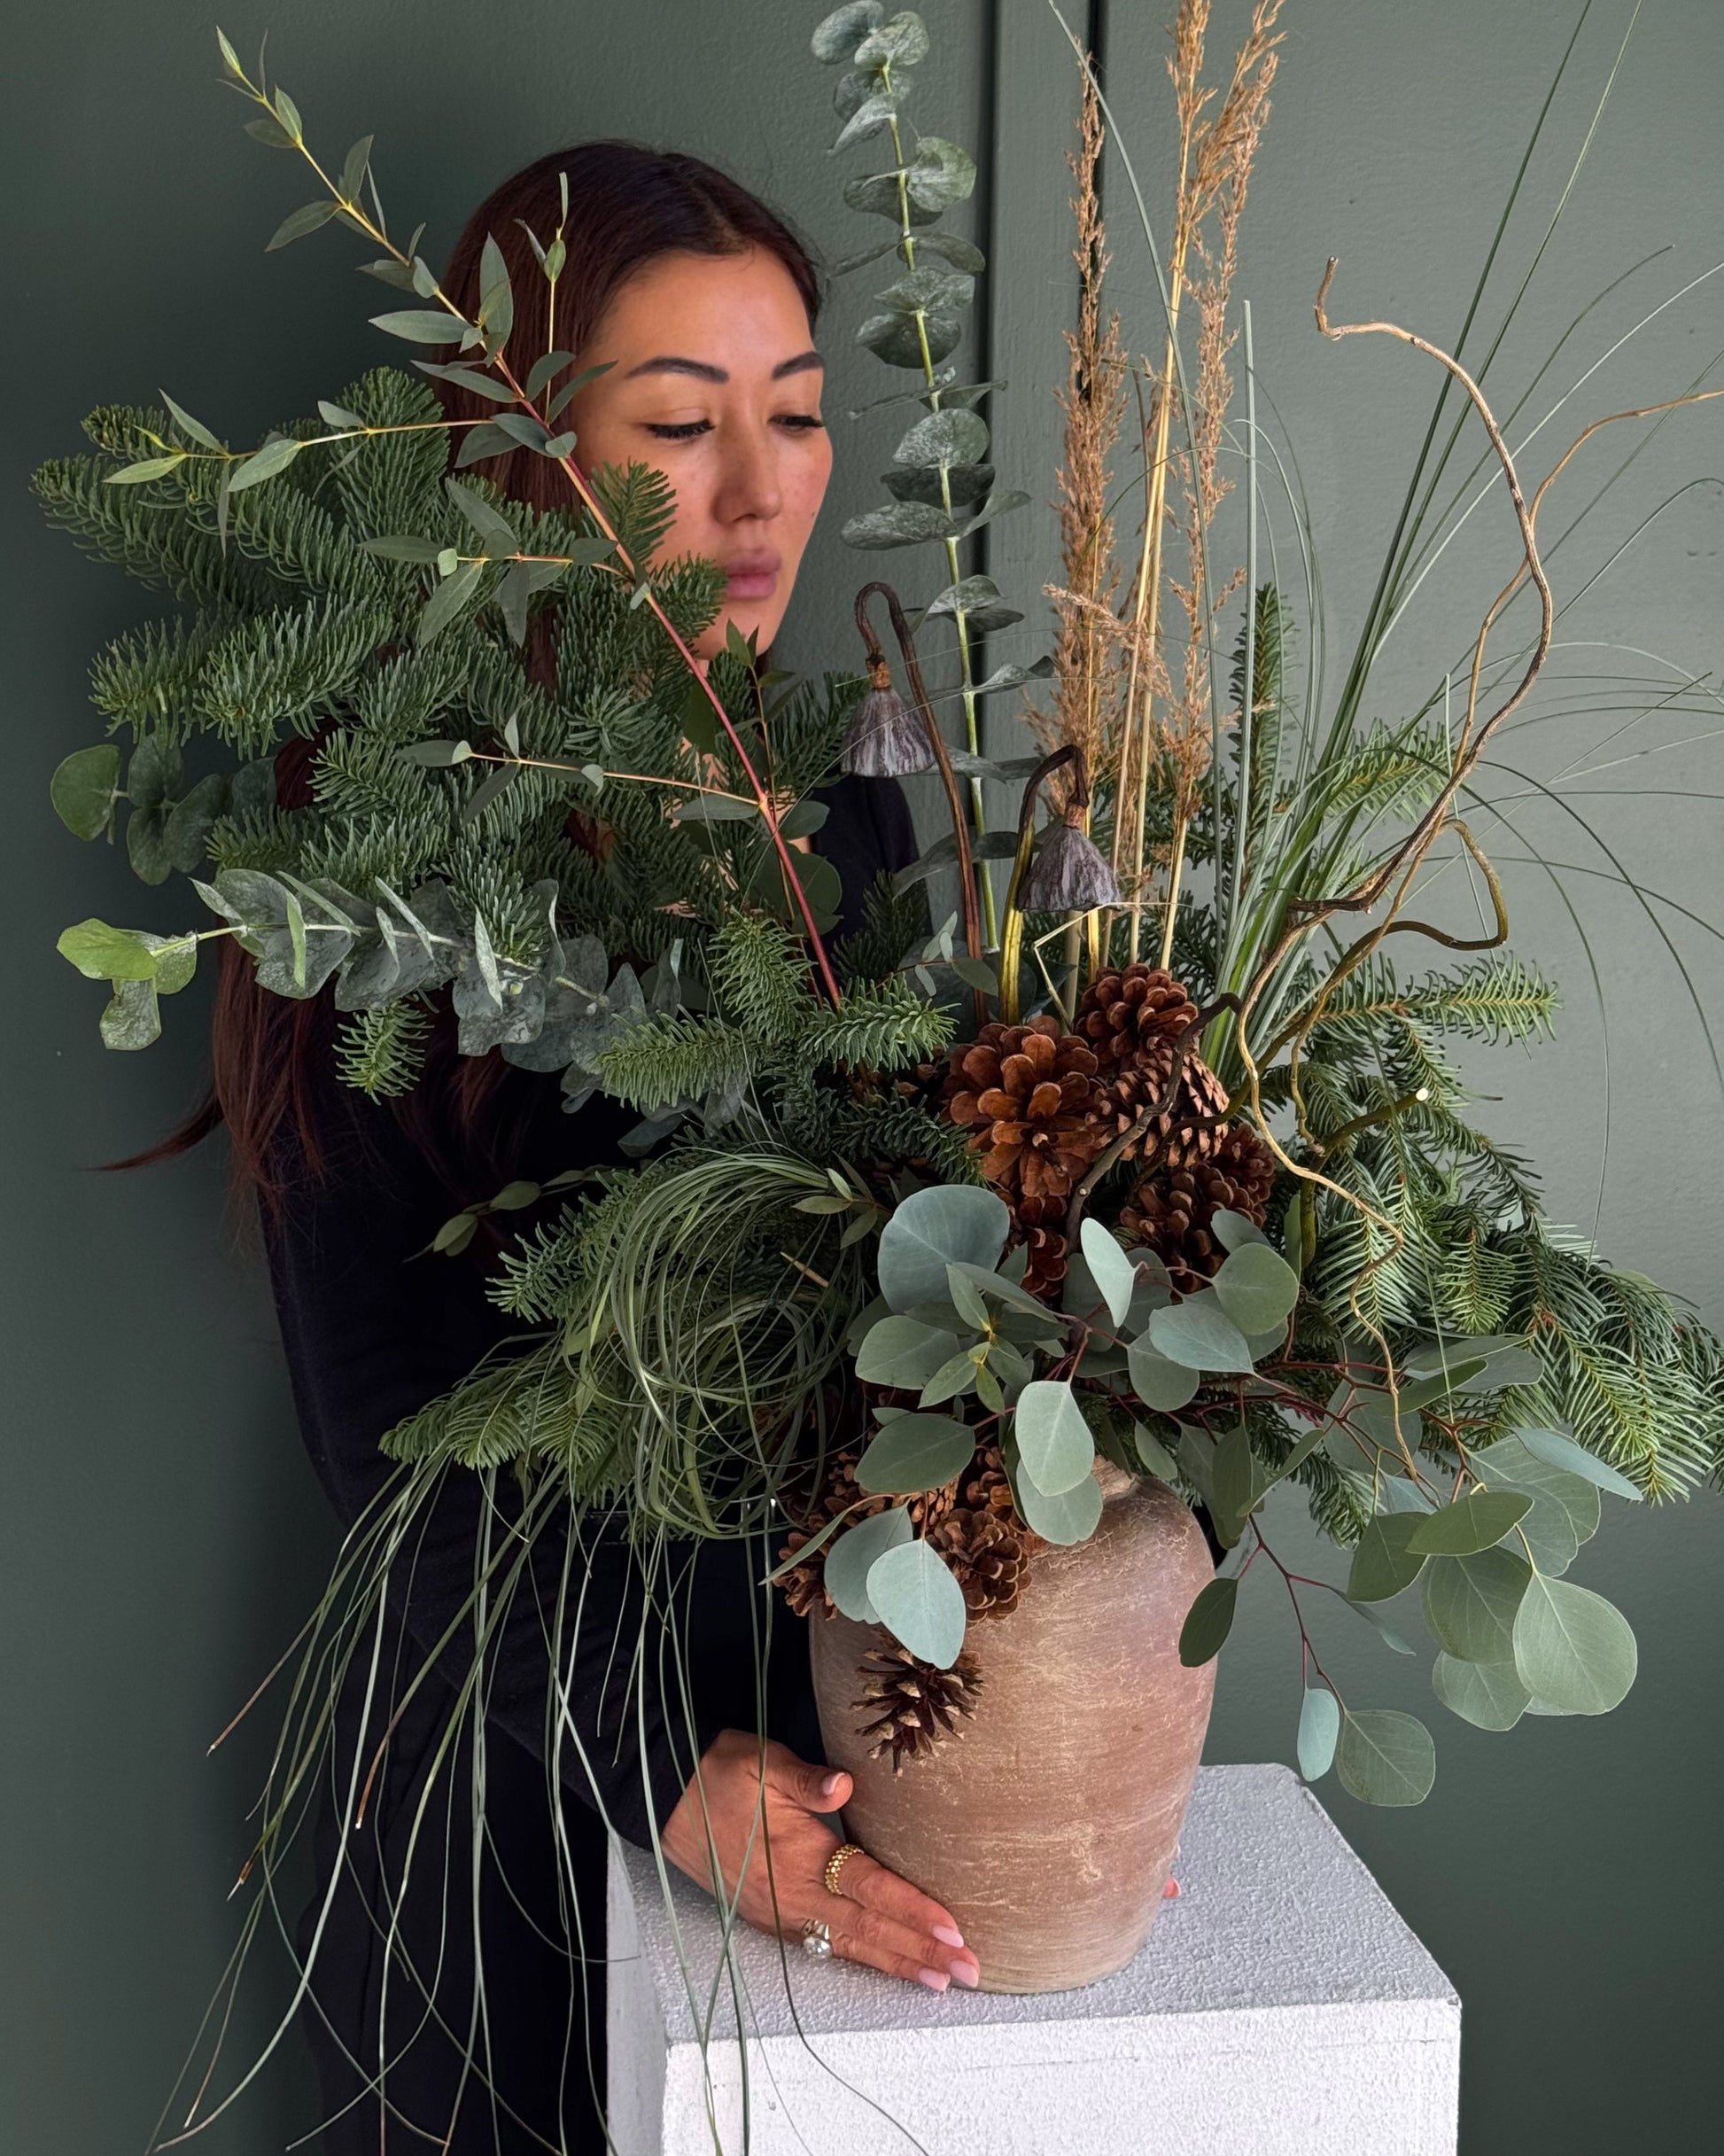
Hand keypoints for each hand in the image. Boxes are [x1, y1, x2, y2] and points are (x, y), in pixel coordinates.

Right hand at [660, 1729, 980, 1990]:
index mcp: (797, 1857)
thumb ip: (805, 1778)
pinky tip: (888, 1964)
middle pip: (868, 1929)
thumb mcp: (761, 1761)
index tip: (952, 1929)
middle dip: (920, 1952)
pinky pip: (825, 1945)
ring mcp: (780, 1913)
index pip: (868, 1888)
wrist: (667, 1800)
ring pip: (849, 1945)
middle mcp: (792, 1895)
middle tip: (968, 1971)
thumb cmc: (720, 1774)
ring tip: (940, 1981)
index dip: (912, 1910)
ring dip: (897, 1963)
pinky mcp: (771, 1918)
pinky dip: (863, 1958)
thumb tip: (844, 1784)